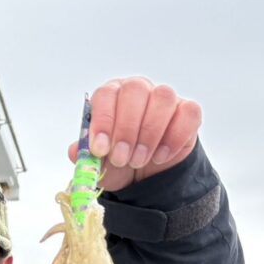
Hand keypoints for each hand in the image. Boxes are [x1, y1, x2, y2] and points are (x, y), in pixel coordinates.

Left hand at [68, 77, 201, 190]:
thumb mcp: (98, 163)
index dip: (103, 121)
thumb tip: (76, 152)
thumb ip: (85, 155)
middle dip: (127, 129)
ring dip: (149, 134)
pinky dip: (174, 137)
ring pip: (163, 98)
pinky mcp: (187, 112)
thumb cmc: (117, 160)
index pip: (106, 95)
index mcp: (111, 96)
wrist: (144, 173)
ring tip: (139, 161)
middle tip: (122, 159)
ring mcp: (164, 98)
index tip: (100, 149)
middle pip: (135, 91)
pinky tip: (160, 156)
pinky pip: (188, 113)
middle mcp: (138, 90)